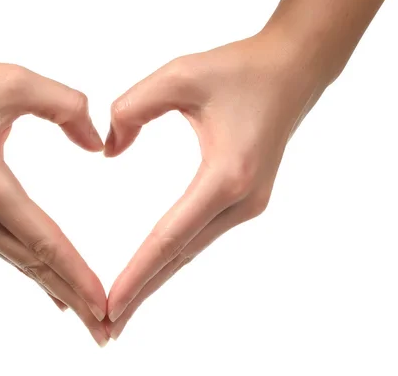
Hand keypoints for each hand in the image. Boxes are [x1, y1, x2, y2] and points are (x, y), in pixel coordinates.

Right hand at [0, 47, 108, 345]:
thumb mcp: (14, 81)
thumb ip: (66, 107)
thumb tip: (97, 145)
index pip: (43, 241)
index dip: (77, 274)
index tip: (103, 304)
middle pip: (33, 264)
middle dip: (72, 296)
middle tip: (104, 329)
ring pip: (17, 260)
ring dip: (52, 285)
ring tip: (82, 313)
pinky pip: (3, 247)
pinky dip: (30, 267)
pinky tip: (45, 280)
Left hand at [104, 33, 326, 338]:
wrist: (291, 69)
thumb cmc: (239, 68)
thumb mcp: (178, 75)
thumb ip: (132, 109)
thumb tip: (110, 152)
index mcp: (226, 175)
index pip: (170, 237)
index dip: (138, 273)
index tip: (110, 305)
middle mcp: (240, 200)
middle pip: (180, 257)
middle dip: (143, 292)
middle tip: (106, 329)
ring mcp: (246, 204)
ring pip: (190, 251)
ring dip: (157, 278)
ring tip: (123, 307)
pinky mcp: (244, 200)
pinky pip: (200, 236)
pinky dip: (172, 256)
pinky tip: (154, 269)